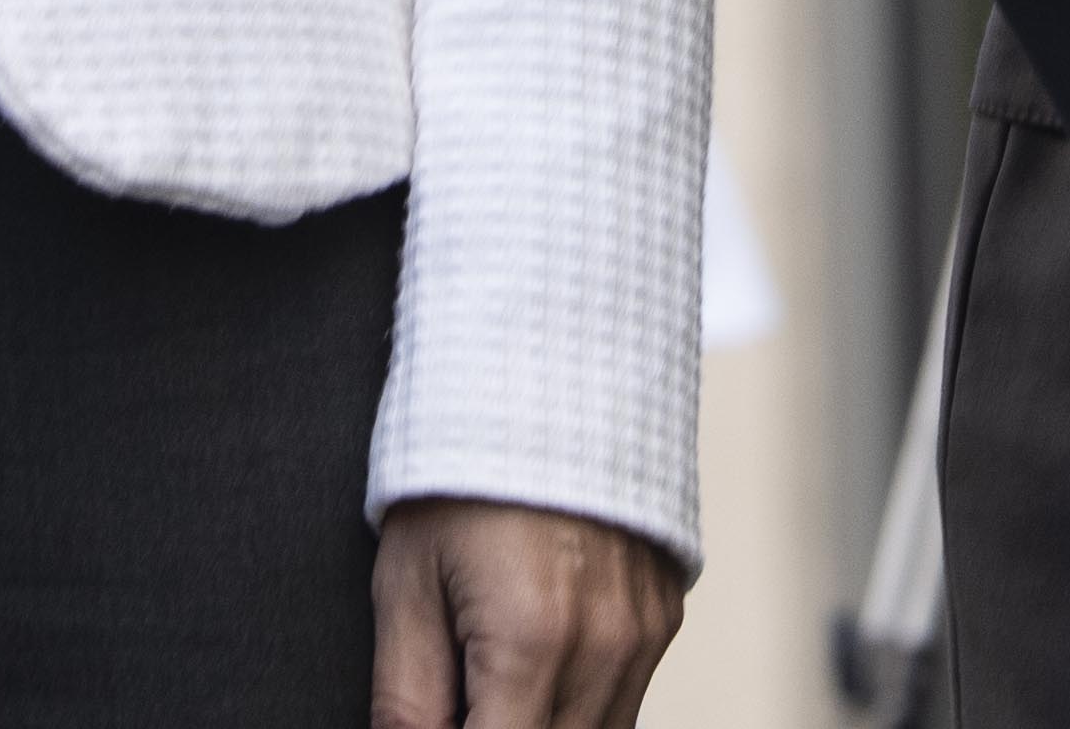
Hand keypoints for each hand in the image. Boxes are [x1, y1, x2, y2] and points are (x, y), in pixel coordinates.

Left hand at [371, 494, 680, 728]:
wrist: (544, 375)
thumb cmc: (459, 476)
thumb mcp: (405, 581)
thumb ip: (405, 697)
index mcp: (531, 639)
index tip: (438, 721)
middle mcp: (604, 646)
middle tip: (461, 695)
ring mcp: (644, 634)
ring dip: (542, 725)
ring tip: (492, 678)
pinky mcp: (663, 618)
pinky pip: (624, 699)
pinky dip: (578, 704)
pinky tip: (535, 662)